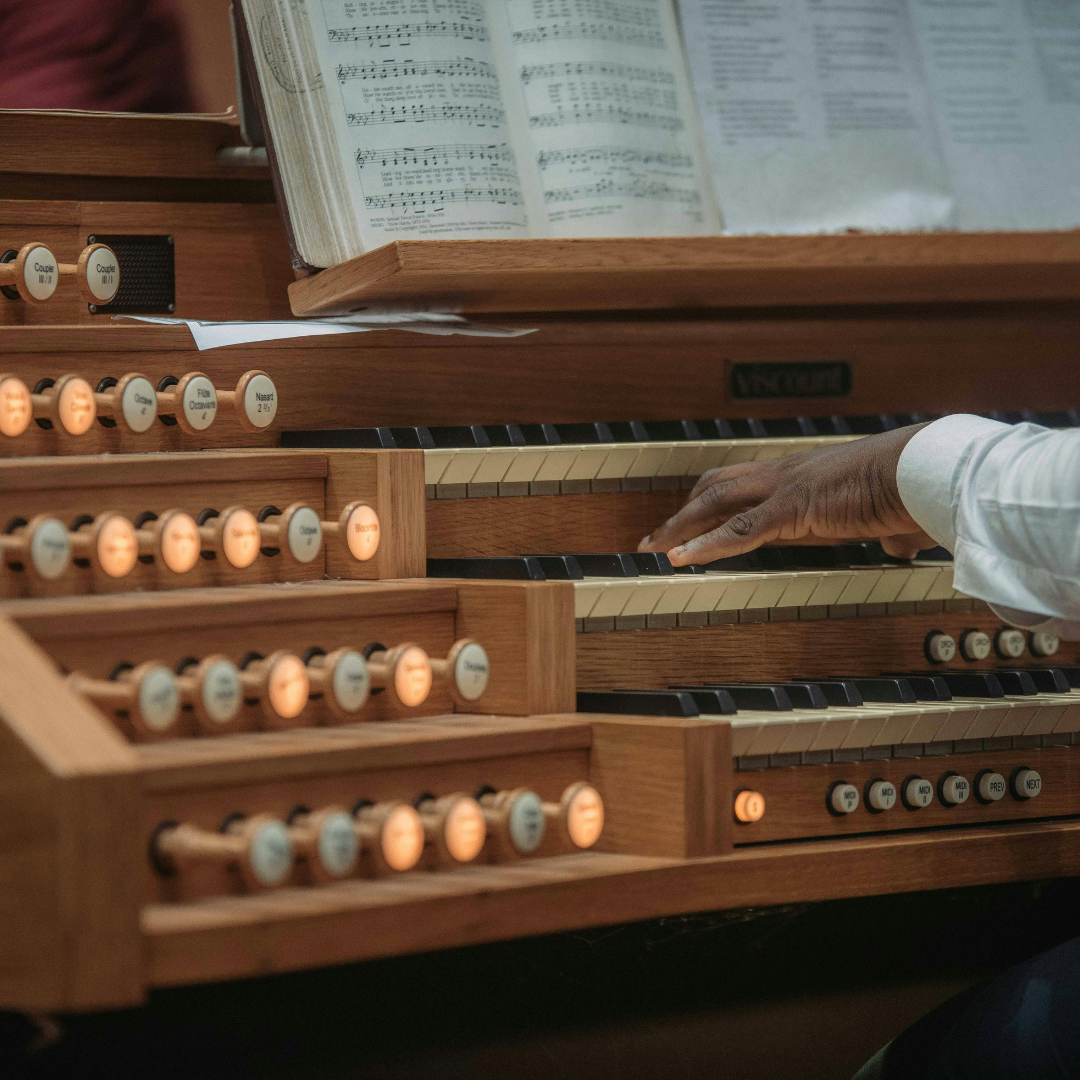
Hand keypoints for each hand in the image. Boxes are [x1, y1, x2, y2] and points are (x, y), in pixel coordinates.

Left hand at [638, 425, 935, 565]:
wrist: (932, 469)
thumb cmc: (920, 487)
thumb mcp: (899, 513)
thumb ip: (893, 531)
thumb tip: (907, 546)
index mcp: (807, 474)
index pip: (746, 482)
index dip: (714, 501)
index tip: (694, 520)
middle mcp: (789, 472)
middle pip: (717, 485)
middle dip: (684, 512)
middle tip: (656, 537)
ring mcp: (788, 487)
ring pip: (716, 503)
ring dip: (681, 526)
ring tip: (654, 549)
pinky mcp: (795, 508)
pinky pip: (739, 530)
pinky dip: (706, 545)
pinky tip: (682, 560)